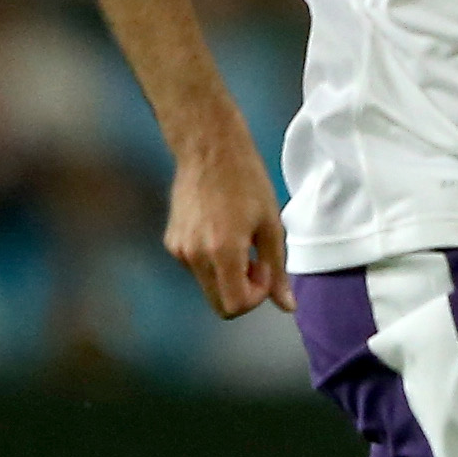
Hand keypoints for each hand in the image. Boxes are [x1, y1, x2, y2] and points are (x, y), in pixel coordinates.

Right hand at [167, 139, 291, 318]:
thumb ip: (277, 270)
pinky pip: (197, 268)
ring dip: (229, 276)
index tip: (265, 268)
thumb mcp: (271, 226)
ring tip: (242, 241)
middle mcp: (194, 256)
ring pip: (209, 287)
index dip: (256, 297)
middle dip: (243, 291)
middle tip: (256, 260)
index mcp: (221, 252)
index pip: (235, 306)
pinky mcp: (171, 241)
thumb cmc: (246, 182)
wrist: (209, 150)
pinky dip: (214, 262)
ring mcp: (178, 250)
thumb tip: (286, 306)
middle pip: (219, 304)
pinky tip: (224, 232)